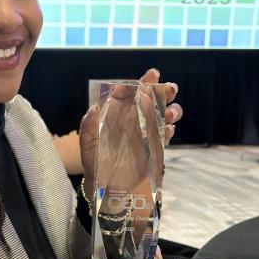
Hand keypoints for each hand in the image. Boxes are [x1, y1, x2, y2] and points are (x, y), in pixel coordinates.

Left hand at [79, 68, 182, 194]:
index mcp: (120, 112)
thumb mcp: (87, 142)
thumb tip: (94, 108)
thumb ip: (89, 125)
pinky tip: (167, 130)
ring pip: (165, 115)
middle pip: (154, 99)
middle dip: (165, 91)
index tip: (152, 75)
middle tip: (170, 89)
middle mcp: (135, 119)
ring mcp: (147, 132)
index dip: (144, 82)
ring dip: (171, 110)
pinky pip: (165, 135)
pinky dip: (169, 131)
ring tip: (169, 114)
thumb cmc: (93, 159)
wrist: (104, 184)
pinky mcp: (155, 147)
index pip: (133, 92)